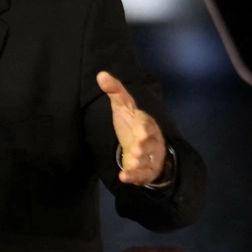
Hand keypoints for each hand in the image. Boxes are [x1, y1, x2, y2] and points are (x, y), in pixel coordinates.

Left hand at [96, 71, 164, 185]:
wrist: (148, 148)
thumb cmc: (133, 124)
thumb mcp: (124, 107)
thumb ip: (115, 91)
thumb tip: (101, 74)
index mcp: (145, 123)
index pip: (146, 123)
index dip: (144, 127)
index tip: (140, 130)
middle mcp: (150, 140)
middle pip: (149, 143)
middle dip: (143, 146)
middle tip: (136, 149)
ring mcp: (149, 156)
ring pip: (146, 160)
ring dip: (139, 162)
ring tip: (130, 163)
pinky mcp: (145, 171)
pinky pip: (141, 175)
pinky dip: (133, 177)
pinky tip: (123, 178)